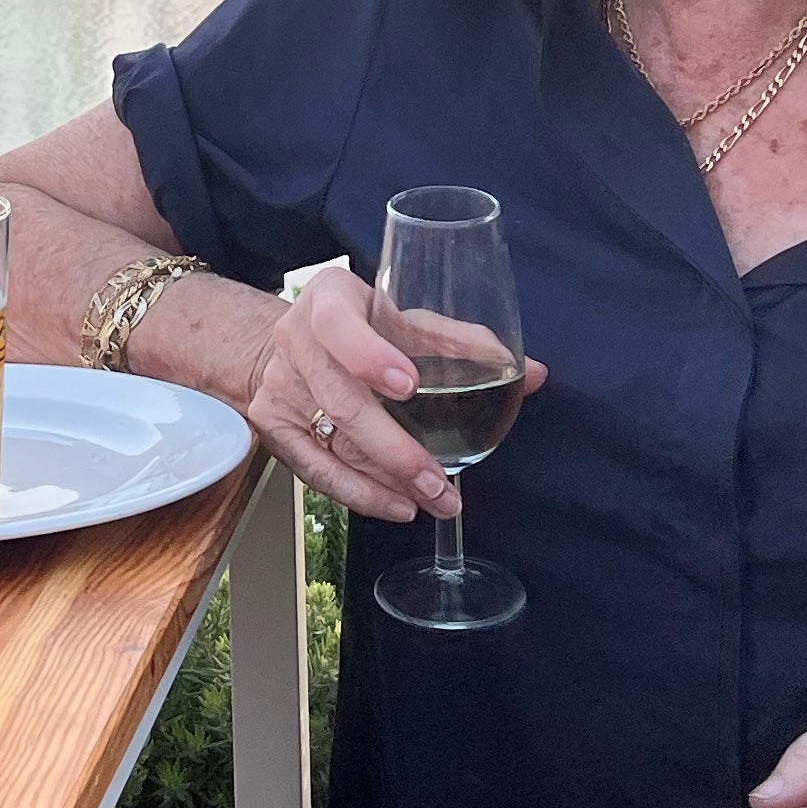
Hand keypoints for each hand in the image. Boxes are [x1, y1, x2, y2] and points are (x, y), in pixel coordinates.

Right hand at [239, 266, 547, 522]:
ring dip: (385, 480)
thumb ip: (464, 343)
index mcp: (328, 301)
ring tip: (434, 500)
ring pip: (332, 443)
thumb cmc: (361, 325)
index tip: (410, 384)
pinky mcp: (273, 427)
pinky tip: (396, 506)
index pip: (340, 325)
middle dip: (395, 449)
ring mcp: (279, 388)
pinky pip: (314, 469)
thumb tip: (533, 374)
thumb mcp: (404, 317)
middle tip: (438, 481)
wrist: (292, 341)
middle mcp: (296, 342)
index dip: (371, 355)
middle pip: (342, 401)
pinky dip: (357, 492)